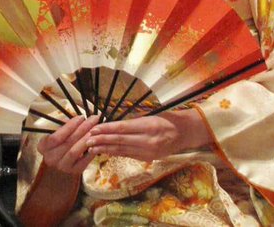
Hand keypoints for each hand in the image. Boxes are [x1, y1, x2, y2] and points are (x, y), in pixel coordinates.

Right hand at [37, 114, 98, 175]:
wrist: (62, 163)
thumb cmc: (60, 142)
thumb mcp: (57, 132)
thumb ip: (65, 125)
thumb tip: (79, 118)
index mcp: (43, 147)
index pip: (56, 137)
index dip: (69, 126)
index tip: (81, 117)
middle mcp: (50, 158)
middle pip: (68, 142)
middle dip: (82, 129)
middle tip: (93, 119)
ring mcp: (62, 167)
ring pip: (75, 151)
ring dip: (86, 138)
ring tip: (95, 129)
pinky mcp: (74, 171)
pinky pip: (84, 160)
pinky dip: (91, 150)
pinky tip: (97, 141)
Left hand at [84, 108, 208, 161]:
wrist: (186, 133)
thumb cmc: (168, 119)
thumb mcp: (152, 114)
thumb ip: (134, 120)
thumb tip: (113, 124)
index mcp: (149, 126)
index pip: (123, 128)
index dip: (107, 129)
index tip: (94, 128)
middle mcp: (148, 141)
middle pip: (120, 141)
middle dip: (102, 140)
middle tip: (87, 139)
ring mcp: (148, 152)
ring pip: (123, 150)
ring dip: (106, 149)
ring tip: (92, 147)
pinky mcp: (148, 158)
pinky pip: (129, 155)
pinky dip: (115, 153)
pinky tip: (105, 151)